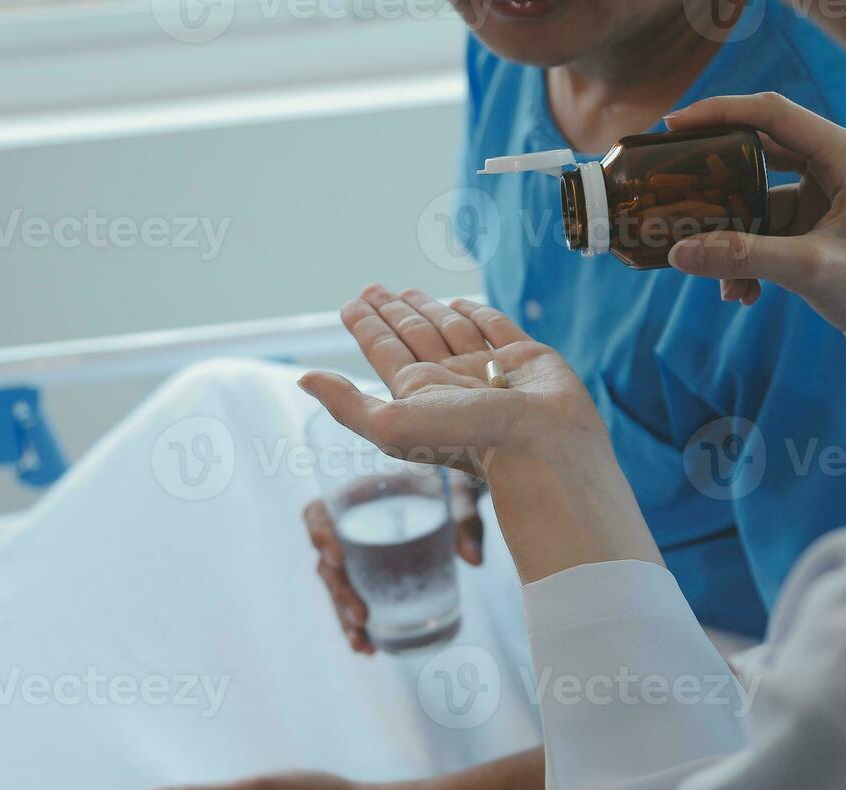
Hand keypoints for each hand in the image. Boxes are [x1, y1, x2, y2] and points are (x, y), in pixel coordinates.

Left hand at [300, 286, 661, 584]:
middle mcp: (450, 381)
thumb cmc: (469, 440)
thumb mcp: (393, 426)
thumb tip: (302, 380)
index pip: (384, 350)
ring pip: (449, 329)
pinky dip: (477, 313)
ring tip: (409, 290)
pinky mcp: (526, 358)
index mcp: (418, 394)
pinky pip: (496, 328)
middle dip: (391, 312)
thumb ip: (348, 404)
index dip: (365, 325)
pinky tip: (461, 304)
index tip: (351, 302)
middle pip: (413, 336)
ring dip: (428, 309)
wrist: (543, 445)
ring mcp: (488, 369)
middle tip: (372, 288)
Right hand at [305, 473, 485, 654]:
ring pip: (338, 590)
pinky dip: (360, 628)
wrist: (451, 496)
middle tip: (361, 617)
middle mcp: (348, 528)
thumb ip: (465, 520)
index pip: (318, 514)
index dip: (320, 536)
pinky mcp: (369, 578)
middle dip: (339, 594)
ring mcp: (356, 556)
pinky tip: (371, 648)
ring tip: (363, 645)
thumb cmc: (448, 484)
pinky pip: (355, 602)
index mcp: (356, 496)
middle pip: (327, 564)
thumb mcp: (458, 494)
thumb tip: (474, 560)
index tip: (336, 559)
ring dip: (344, 619)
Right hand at [665, 93, 845, 393]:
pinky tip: (742, 293)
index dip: (719, 113)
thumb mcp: (808, 268)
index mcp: (844, 154)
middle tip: (672, 188)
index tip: (673, 125)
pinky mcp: (815, 227)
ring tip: (720, 278)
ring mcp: (823, 197)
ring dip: (732, 237)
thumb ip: (742, 256)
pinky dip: (748, 258)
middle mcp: (834, 166)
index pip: (770, 114)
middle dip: (714, 179)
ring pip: (756, 201)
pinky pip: (765, 231)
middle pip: (756, 152)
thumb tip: (679, 252)